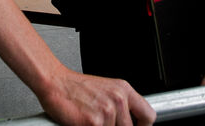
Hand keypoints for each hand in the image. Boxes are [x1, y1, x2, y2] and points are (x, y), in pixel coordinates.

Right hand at [39, 68, 155, 125]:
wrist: (55, 82)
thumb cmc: (75, 88)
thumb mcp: (105, 89)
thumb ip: (119, 105)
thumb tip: (128, 122)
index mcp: (123, 90)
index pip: (149, 115)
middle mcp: (118, 99)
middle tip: (101, 122)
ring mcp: (107, 111)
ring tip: (90, 120)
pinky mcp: (94, 123)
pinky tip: (83, 123)